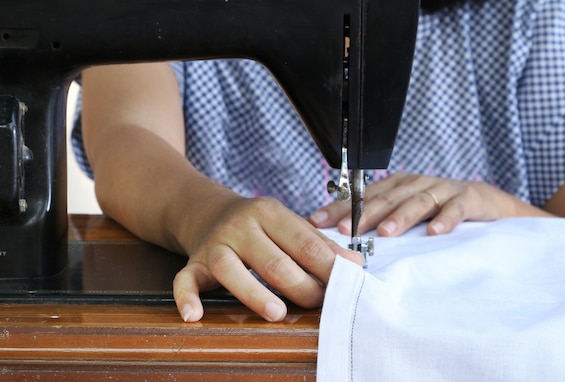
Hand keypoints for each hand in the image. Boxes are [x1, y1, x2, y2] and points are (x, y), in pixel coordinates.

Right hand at [173, 196, 363, 322]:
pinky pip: (184, 280)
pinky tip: (195, 314)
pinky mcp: (194, 262)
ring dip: (255, 293)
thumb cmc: (257, 224)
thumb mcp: (288, 223)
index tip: (348, 283)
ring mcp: (215, 245)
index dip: (328, 266)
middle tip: (320, 303)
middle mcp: (240, 226)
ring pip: (231, 270)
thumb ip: (318, 244)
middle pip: (274, 261)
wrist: (207, 210)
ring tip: (277, 312)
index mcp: (268, 212)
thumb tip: (354, 265)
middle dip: (301, 286)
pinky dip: (187, 298)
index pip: (304, 242)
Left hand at [309, 173, 548, 236]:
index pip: (363, 196)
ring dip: (401, 216)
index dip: (340, 207)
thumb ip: (384, 223)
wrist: (493, 207)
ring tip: (386, 233)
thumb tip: (343, 243)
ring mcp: (444, 189)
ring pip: (418, 201)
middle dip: (364, 213)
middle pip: (387, 198)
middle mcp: (417, 184)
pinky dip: (446, 218)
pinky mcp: (471, 198)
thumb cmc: (443, 212)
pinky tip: (435, 232)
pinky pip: (457, 207)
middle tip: (346, 230)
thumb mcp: (411, 216)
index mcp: (398, 187)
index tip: (317, 222)